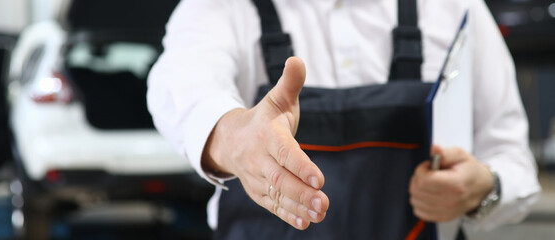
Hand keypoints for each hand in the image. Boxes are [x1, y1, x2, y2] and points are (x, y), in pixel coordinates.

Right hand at [202, 57, 328, 229]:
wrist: (229, 139)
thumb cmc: (264, 119)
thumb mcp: (278, 99)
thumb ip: (290, 83)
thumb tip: (297, 60)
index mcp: (266, 135)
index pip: (284, 152)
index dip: (300, 166)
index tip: (319, 179)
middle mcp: (259, 158)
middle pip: (280, 179)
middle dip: (302, 192)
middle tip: (324, 203)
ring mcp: (256, 177)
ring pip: (277, 195)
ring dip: (298, 206)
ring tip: (320, 213)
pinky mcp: (258, 192)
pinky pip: (272, 206)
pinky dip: (288, 215)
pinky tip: (306, 222)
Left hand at [409, 145, 493, 221]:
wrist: (481, 188)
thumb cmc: (469, 170)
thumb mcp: (461, 155)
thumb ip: (445, 153)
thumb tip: (434, 149)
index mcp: (455, 184)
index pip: (424, 180)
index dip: (421, 170)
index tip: (428, 166)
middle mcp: (450, 201)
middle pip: (417, 190)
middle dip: (418, 178)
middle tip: (428, 173)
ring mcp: (446, 212)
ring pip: (415, 200)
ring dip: (418, 190)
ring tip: (429, 183)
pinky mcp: (442, 218)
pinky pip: (418, 211)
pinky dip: (420, 201)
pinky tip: (428, 194)